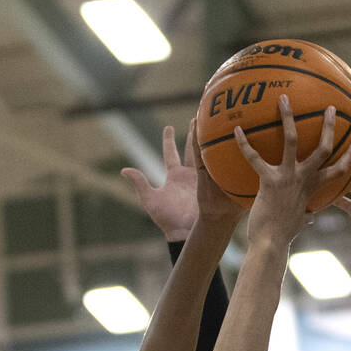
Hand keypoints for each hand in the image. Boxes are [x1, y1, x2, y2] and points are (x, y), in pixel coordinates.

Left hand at [122, 120, 241, 242]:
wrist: (186, 232)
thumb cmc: (167, 218)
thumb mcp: (150, 199)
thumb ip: (140, 183)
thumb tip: (124, 170)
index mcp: (174, 176)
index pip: (171, 153)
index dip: (169, 140)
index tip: (168, 126)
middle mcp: (189, 176)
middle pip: (191, 150)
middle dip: (193, 135)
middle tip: (196, 118)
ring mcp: (202, 180)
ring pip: (206, 155)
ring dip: (208, 141)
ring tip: (212, 126)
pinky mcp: (213, 186)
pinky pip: (217, 169)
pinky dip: (220, 158)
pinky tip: (226, 146)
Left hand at [236, 94, 350, 249]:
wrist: (271, 243)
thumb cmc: (283, 234)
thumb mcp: (299, 222)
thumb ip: (306, 216)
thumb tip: (310, 218)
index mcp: (313, 188)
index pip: (338, 170)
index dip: (350, 156)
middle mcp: (304, 179)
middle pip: (323, 148)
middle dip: (328, 127)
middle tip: (330, 108)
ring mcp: (288, 178)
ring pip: (292, 141)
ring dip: (288, 118)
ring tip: (283, 99)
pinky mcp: (269, 180)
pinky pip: (255, 157)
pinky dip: (244, 143)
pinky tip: (236, 129)